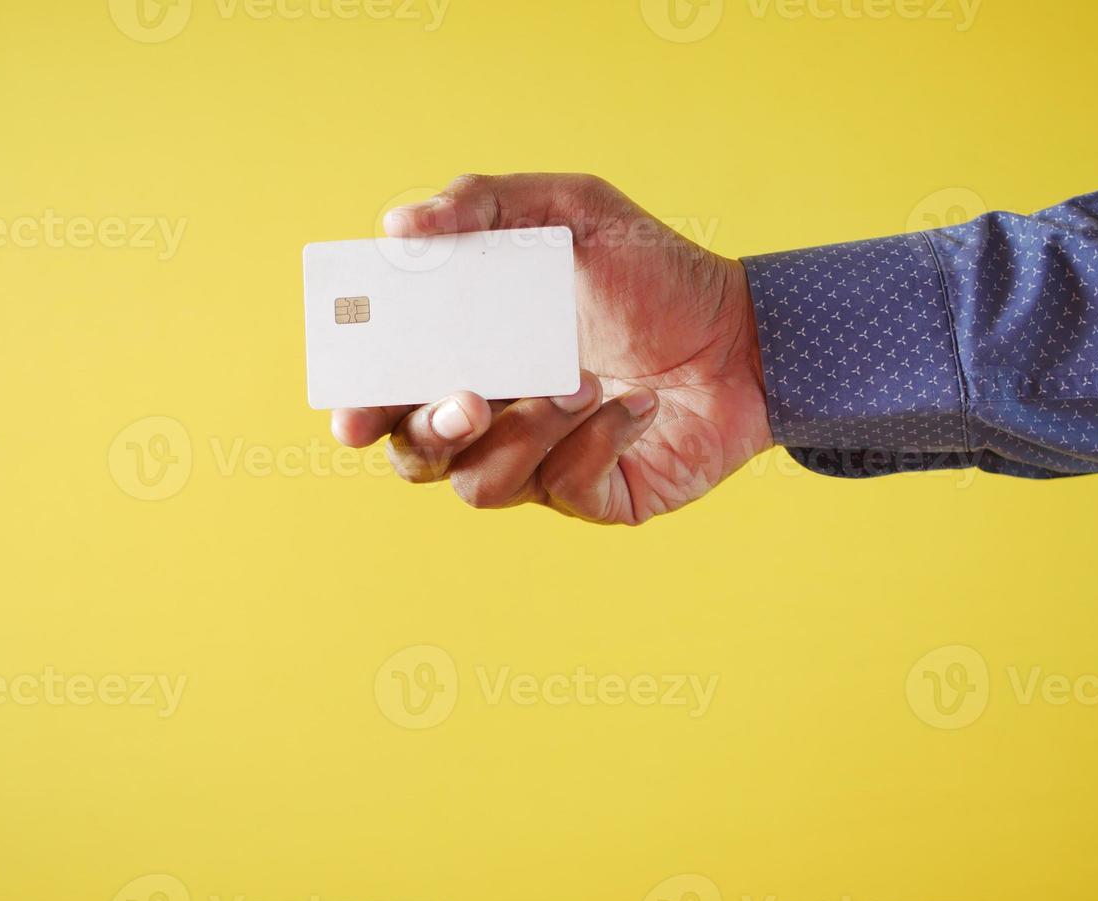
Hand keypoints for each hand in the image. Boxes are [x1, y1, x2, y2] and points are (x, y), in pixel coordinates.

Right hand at [331, 173, 771, 525]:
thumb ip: (482, 205)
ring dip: (525, 431)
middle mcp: (495, 421)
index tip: (350, 415)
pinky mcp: (593, 497)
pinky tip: (637, 403)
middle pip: (417, 457)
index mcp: (471, 358)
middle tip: (471, 398)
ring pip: (479, 484)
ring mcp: (540, 467)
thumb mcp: (571, 210)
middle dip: (431, 432)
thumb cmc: (653, 273)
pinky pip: (561, 489)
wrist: (747, 333)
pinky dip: (596, 440)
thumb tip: (396, 226)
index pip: (391, 396)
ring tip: (583, 382)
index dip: (361, 411)